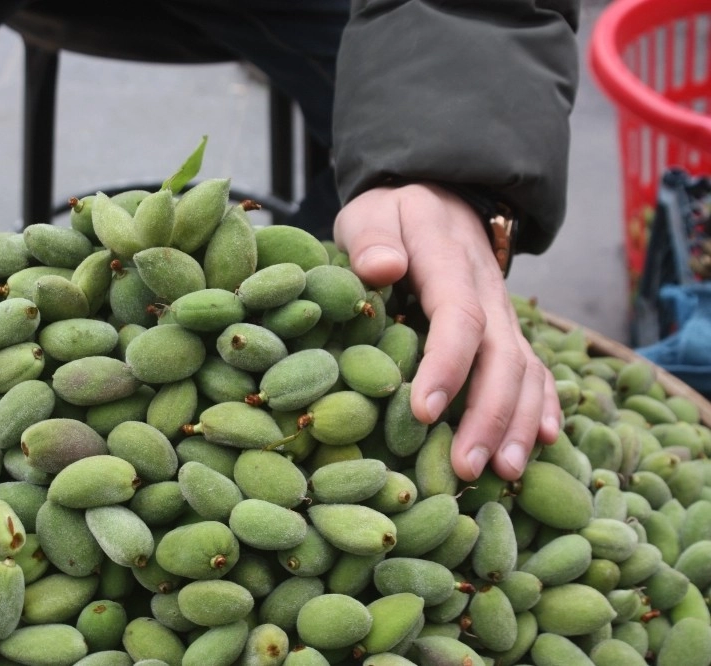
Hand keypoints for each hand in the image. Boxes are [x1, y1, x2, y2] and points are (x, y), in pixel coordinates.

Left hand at [334, 183, 560, 480]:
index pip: (457, 315)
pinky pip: (536, 369)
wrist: (442, 196)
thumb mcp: (371, 213)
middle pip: (501, 356)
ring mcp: (503, 312)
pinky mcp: (508, 329)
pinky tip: (543, 444)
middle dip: (487, 415)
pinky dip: (543, 406)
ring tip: (504, 473)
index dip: (446, 365)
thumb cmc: (392, 215)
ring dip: (518, 424)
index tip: (423, 410)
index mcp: (448, 259)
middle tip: (465, 467)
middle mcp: (487, 289)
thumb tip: (382, 268)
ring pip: (525, 370)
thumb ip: (372, 238)